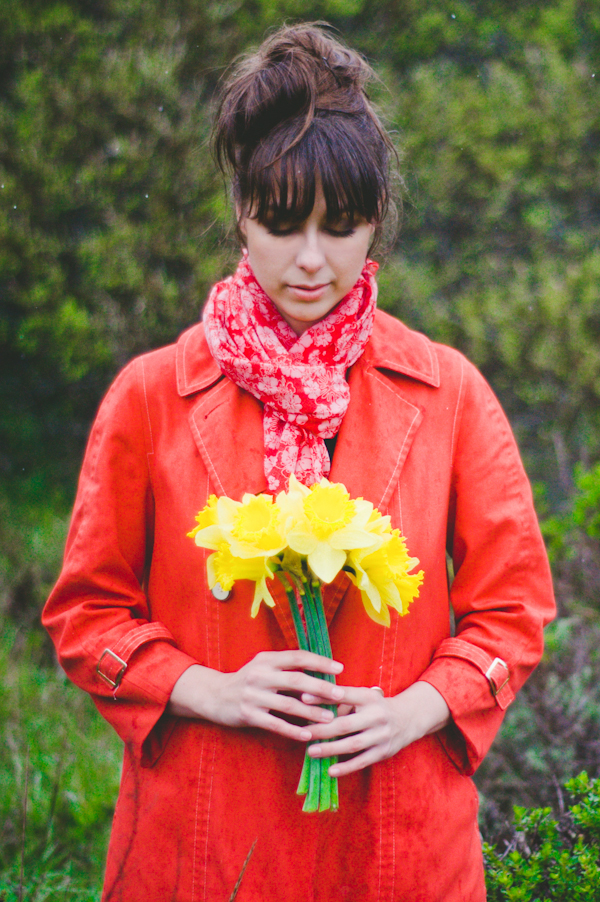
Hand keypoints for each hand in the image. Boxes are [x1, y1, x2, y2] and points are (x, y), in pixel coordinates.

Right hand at [167, 651, 344, 742]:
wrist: (214, 695)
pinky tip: (307, 735)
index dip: (319, 662)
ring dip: (312, 712)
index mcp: (267, 659)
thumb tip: (321, 673)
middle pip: (297, 680)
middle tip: (340, 695)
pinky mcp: (248, 714)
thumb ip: (286, 668)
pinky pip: (275, 724)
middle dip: (321, 688)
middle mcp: (260, 674)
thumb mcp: (263, 667)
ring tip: (329, 718)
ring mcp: (253, 695)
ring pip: (289, 704)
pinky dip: (292, 730)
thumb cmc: (248, 680)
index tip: (339, 668)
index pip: (297, 657)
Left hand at [303, 680, 449, 777]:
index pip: (344, 695)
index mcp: (368, 698)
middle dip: (322, 729)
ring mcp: (381, 735)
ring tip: (311, 751)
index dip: (323, 697)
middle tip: (304, 733)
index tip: (303, 699)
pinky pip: (362, 761)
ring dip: (330, 749)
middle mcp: (376, 716)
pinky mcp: (383, 752)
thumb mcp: (363, 696)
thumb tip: (312, 704)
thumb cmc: (375, 706)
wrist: (408, 718)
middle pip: (345, 724)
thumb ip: (341, 700)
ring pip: (352, 744)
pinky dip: (346, 767)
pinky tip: (330, 770)